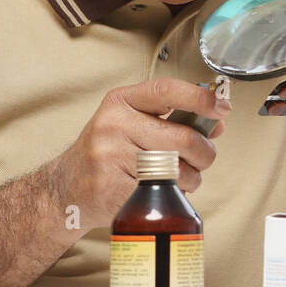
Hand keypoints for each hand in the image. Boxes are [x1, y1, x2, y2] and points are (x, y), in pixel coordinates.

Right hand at [48, 79, 230, 229]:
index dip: (200, 98)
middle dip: (204, 152)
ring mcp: (111, 158)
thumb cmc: (107, 151)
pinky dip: (173, 195)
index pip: (166, 91)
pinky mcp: (113, 190)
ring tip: (178, 177)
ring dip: (191, 178)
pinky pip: (163, 193)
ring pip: (178, 170)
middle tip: (203, 157)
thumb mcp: (132, 122)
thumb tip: (217, 120)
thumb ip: (173, 118)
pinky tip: (161, 192)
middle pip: (182, 138)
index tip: (221, 107)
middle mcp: (113, 126)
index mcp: (120, 102)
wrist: (64, 188)